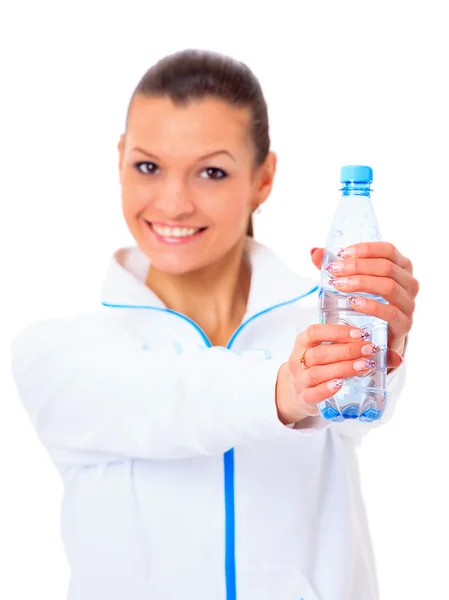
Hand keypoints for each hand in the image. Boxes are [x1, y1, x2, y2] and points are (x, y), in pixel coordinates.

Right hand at [276, 324, 382, 424]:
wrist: (299, 390)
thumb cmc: (322, 366)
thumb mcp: (333, 353)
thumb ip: (359, 351)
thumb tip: (398, 358)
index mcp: (303, 341)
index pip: (316, 331)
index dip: (337, 331)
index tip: (360, 333)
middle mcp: (297, 359)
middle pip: (319, 353)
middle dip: (347, 351)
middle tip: (370, 350)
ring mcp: (299, 379)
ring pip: (317, 373)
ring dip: (342, 369)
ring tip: (364, 366)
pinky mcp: (302, 398)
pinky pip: (312, 394)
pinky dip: (325, 389)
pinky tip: (339, 385)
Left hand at [310, 242, 418, 363]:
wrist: (378, 337)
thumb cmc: (367, 303)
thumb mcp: (353, 282)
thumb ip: (337, 267)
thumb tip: (314, 252)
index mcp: (401, 267)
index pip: (388, 250)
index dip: (365, 249)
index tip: (341, 254)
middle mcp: (409, 283)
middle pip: (386, 267)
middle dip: (357, 266)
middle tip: (334, 270)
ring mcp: (409, 304)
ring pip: (389, 287)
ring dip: (361, 283)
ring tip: (338, 285)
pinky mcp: (404, 324)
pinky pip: (390, 312)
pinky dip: (371, 306)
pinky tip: (353, 302)